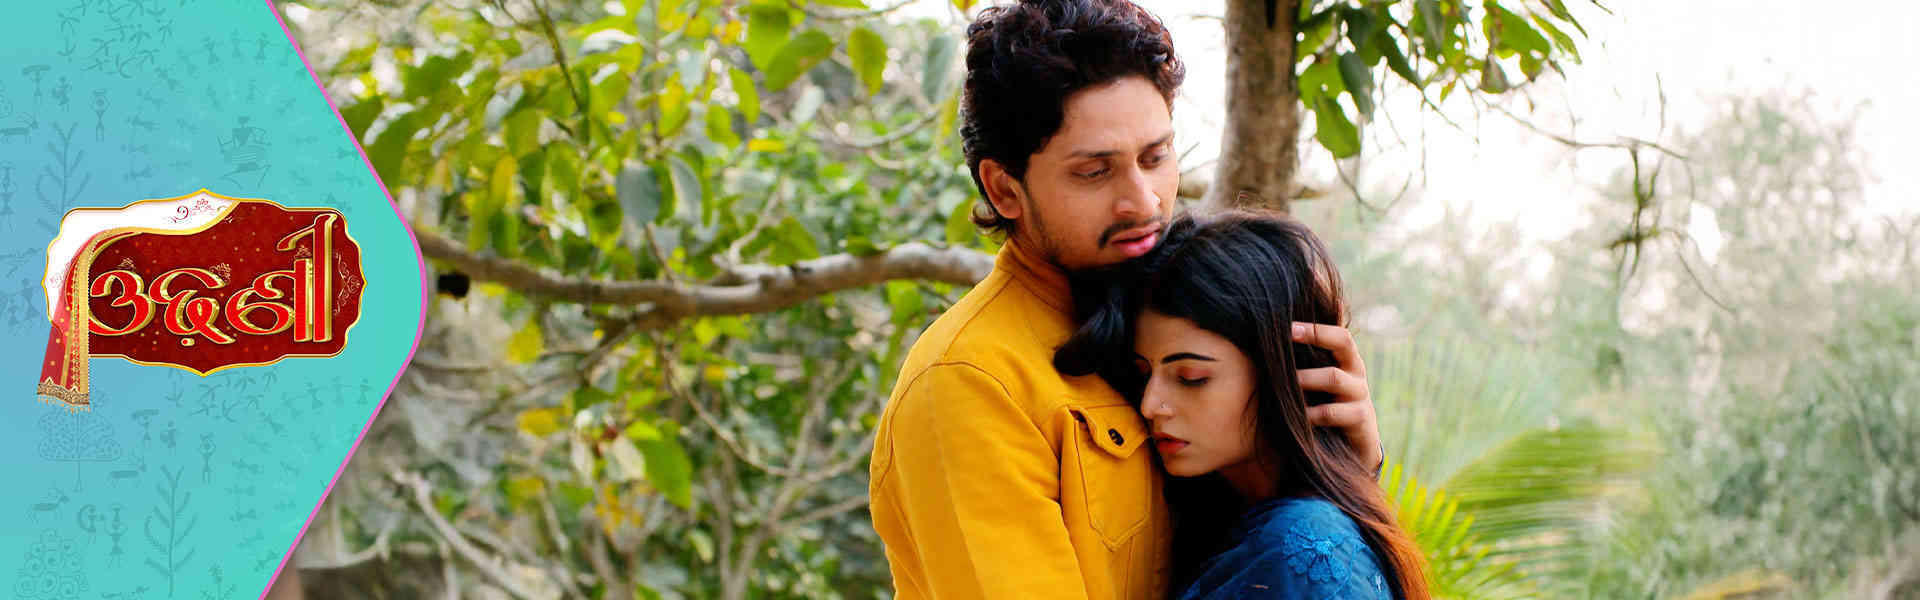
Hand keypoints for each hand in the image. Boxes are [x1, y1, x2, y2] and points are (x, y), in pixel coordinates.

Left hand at [1292, 322, 1383, 471]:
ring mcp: (1360, 394)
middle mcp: (1356, 372)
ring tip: (1285, 380)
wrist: (1355, 447)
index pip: (1338, 333)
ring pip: (1333, 378)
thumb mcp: (1322, 383)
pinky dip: (1310, 413)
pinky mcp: (1359, 418)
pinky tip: (1295, 414)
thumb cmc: (1330, 407)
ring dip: (1306, 377)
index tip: (1288, 325)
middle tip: (1287, 334)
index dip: (1315, 327)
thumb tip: (1279, 340)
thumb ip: (1310, 363)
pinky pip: (1331, 412)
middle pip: (1343, 342)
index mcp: (1347, 359)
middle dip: (1316, 334)